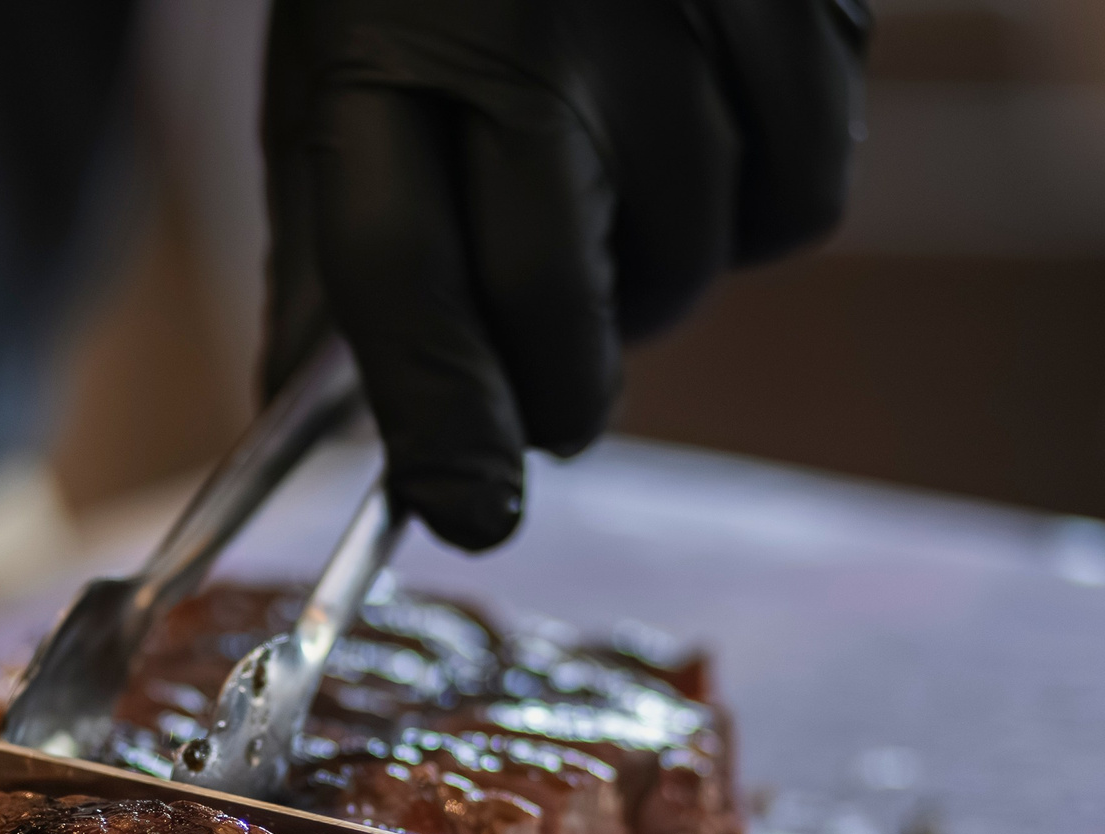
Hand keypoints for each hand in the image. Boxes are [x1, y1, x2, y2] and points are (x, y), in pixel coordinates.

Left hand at [262, 0, 869, 548]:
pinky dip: (752, 213)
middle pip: (556, 310)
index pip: (403, 284)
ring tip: (609, 181)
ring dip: (646, 285)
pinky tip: (698, 136)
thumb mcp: (332, 59)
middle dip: (550, 393)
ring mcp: (681, 18)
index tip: (468, 512)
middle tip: (542, 377)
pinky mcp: (805, 4)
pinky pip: (797, 205)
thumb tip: (299, 417)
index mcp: (382, 55)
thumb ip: (322, 242)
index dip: (440, 422)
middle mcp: (534, 39)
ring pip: (685, 274)